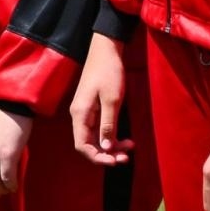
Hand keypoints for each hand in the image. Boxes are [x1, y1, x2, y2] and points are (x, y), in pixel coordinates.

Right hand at [71, 32, 131, 165]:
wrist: (106, 49)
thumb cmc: (109, 72)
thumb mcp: (112, 100)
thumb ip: (108, 125)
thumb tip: (106, 148)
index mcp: (80, 114)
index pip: (82, 145)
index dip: (97, 158)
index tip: (115, 161)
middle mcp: (79, 115)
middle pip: (88, 144)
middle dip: (107, 154)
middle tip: (126, 157)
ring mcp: (85, 111)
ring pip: (95, 137)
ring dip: (111, 145)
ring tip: (130, 147)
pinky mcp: (92, 107)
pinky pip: (99, 128)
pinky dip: (112, 135)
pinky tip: (125, 138)